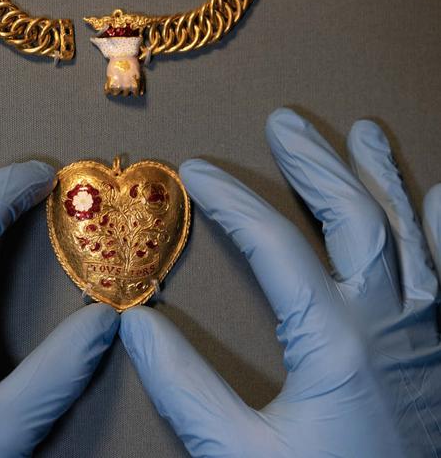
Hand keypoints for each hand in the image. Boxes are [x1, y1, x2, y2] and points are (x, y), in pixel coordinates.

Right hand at [120, 108, 440, 456]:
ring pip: (409, 232)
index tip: (200, 171)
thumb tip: (138, 328)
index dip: (233, 202)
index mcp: (333, 342)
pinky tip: (440, 195)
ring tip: (365, 133)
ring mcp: (427, 331)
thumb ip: (186, 389)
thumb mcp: (240, 455)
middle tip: (286, 124)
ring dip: (383, 176)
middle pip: (354, 217)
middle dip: (316, 164)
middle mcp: (388, 322)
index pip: (276, 245)